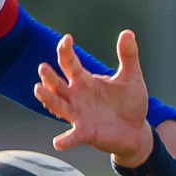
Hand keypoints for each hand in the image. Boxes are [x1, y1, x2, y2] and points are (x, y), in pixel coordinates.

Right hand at [36, 31, 154, 167]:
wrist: (136, 130)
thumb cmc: (129, 103)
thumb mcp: (131, 77)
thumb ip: (128, 56)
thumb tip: (127, 32)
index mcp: (84, 81)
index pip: (69, 63)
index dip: (65, 51)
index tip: (67, 39)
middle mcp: (76, 96)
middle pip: (56, 84)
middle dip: (49, 77)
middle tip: (43, 67)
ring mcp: (78, 115)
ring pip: (57, 105)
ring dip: (48, 98)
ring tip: (39, 89)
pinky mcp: (86, 133)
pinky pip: (72, 136)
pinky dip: (65, 139)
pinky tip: (58, 142)